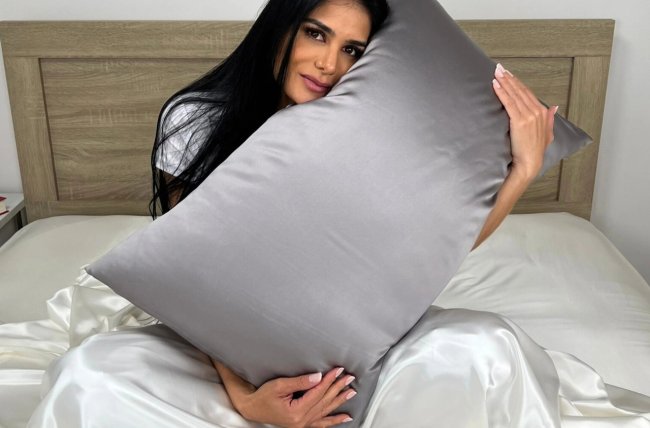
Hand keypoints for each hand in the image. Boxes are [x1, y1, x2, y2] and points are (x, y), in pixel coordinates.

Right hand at [212, 359, 356, 427]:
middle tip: (348, 377)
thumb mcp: (279, 385)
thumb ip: (300, 382)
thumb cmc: (262, 396)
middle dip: (337, 387)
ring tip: (351, 392)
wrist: (252, 408)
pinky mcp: (302, 424)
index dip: (329, 380)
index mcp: (296, 412)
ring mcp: (303, 424)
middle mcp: (301, 421)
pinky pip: (322, 423)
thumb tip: (318, 377)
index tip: (338, 370)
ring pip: (325, 411)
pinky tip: (344, 417)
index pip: (318, 393)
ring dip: (339, 400)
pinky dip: (334, 420)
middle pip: (324, 401)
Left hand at [492, 63, 556, 181]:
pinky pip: (509, 103)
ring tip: (496, 73)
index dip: (517, 83)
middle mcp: (536, 112)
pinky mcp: (519, 121)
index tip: (509, 74)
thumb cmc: (535, 151)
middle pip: (520, 91)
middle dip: (509, 78)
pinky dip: (502, 92)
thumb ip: (550, 119)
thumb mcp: (548, 133)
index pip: (528, 93)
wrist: (530, 162)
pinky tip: (495, 85)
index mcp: (542, 113)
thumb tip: (555, 107)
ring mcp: (528, 116)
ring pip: (514, 94)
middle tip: (499, 68)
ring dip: (504, 82)